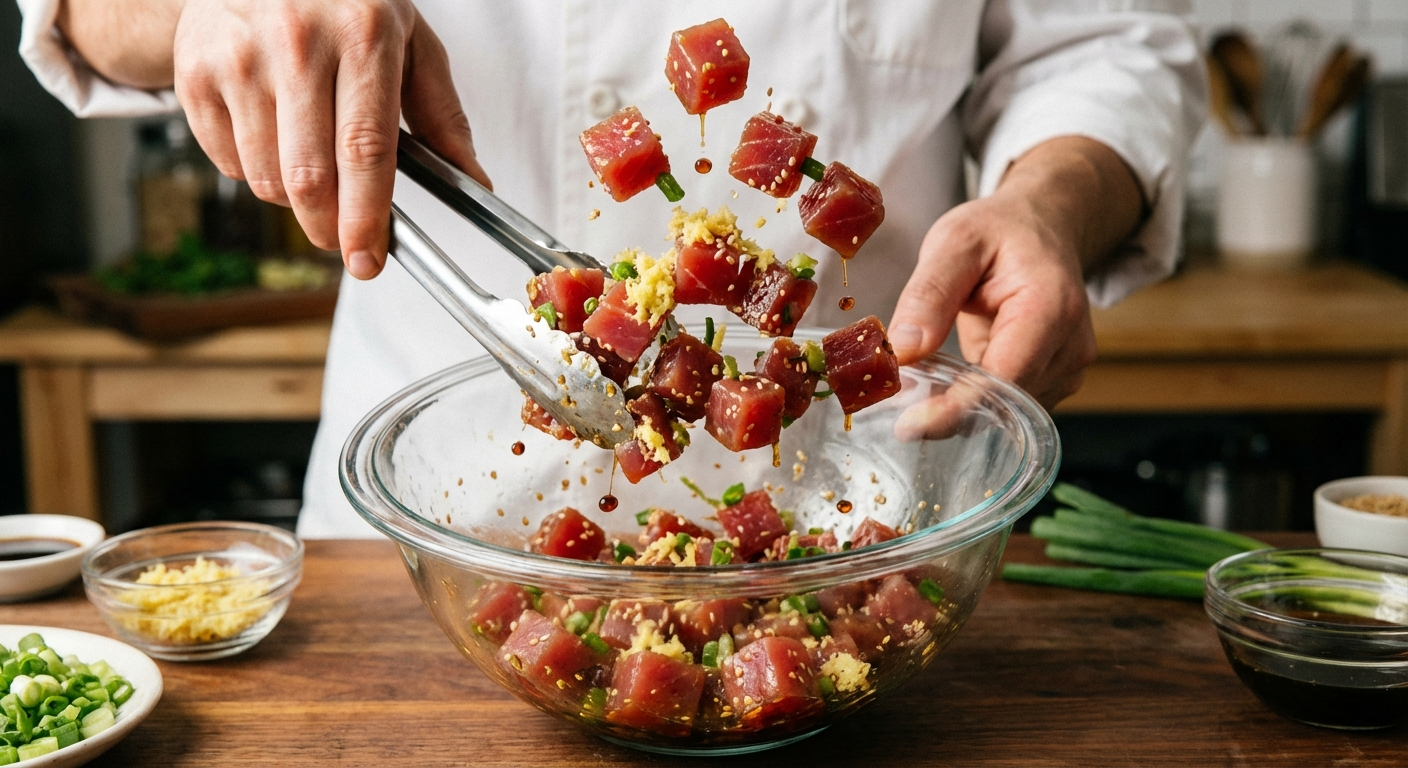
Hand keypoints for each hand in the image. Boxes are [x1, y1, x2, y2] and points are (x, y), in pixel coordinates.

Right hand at [171, 0, 491, 278]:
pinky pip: (229, 163)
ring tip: (311, 166)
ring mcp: (239, 57)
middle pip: (310, 177)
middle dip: (329, 227)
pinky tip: (272, 138)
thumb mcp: (408, 41)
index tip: (368, 258)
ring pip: (267, 179)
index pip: (366, 149)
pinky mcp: (195, 72)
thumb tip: (473, 181)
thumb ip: (443, 114)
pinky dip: (255, 172)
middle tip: (342, 240)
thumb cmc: (345, 5)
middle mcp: (297, 43)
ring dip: (293, 200)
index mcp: (362, 35)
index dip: (366, 217)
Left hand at [888, 136, 1142, 410]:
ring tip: (924, 380)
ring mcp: (1069, 367)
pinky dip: (976, 400)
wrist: (1043, 227)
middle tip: (896, 408)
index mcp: (1050, 307)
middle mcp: (1071, 345)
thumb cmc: (1000, 232)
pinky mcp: (1057, 380)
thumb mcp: (954, 242)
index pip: (1005, 378)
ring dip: (961, 406)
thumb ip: (929, 295)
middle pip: (1007, 403)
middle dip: (950, 410)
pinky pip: (1011, 406)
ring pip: (1007, 412)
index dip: (957, 408)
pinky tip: (951, 380)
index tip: (909, 426)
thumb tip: (902, 352)